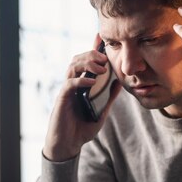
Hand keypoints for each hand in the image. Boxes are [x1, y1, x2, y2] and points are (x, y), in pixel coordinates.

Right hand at [43, 35, 121, 161]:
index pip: (86, 62)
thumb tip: (119, 83)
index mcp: (82, 85)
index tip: (99, 37)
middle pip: (78, 59)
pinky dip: (81, 80)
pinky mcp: (62, 99)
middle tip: (105, 58)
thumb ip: (108, 97)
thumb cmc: (81, 129)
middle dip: (91, 54)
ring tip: (100, 68)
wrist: (68, 145)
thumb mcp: (101, 111)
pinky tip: (92, 81)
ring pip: (72, 67)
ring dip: (87, 64)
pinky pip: (69, 85)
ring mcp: (67, 91)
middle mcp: (73, 84)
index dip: (92, 49)